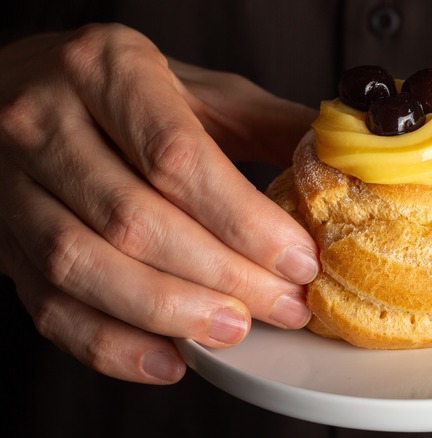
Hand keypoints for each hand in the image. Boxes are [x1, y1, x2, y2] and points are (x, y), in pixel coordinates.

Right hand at [0, 24, 318, 383]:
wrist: (16, 86)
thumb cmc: (117, 89)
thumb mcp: (195, 86)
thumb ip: (265, 124)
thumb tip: (337, 165)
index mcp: (106, 71)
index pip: (178, 158)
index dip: (244, 220)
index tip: (297, 259)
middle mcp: (45, 123)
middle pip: (136, 220)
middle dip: (221, 275)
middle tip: (282, 305)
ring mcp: (13, 186)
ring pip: (85, 267)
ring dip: (170, 312)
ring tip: (233, 330)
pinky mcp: (3, 242)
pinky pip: (49, 306)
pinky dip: (111, 345)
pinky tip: (169, 359)